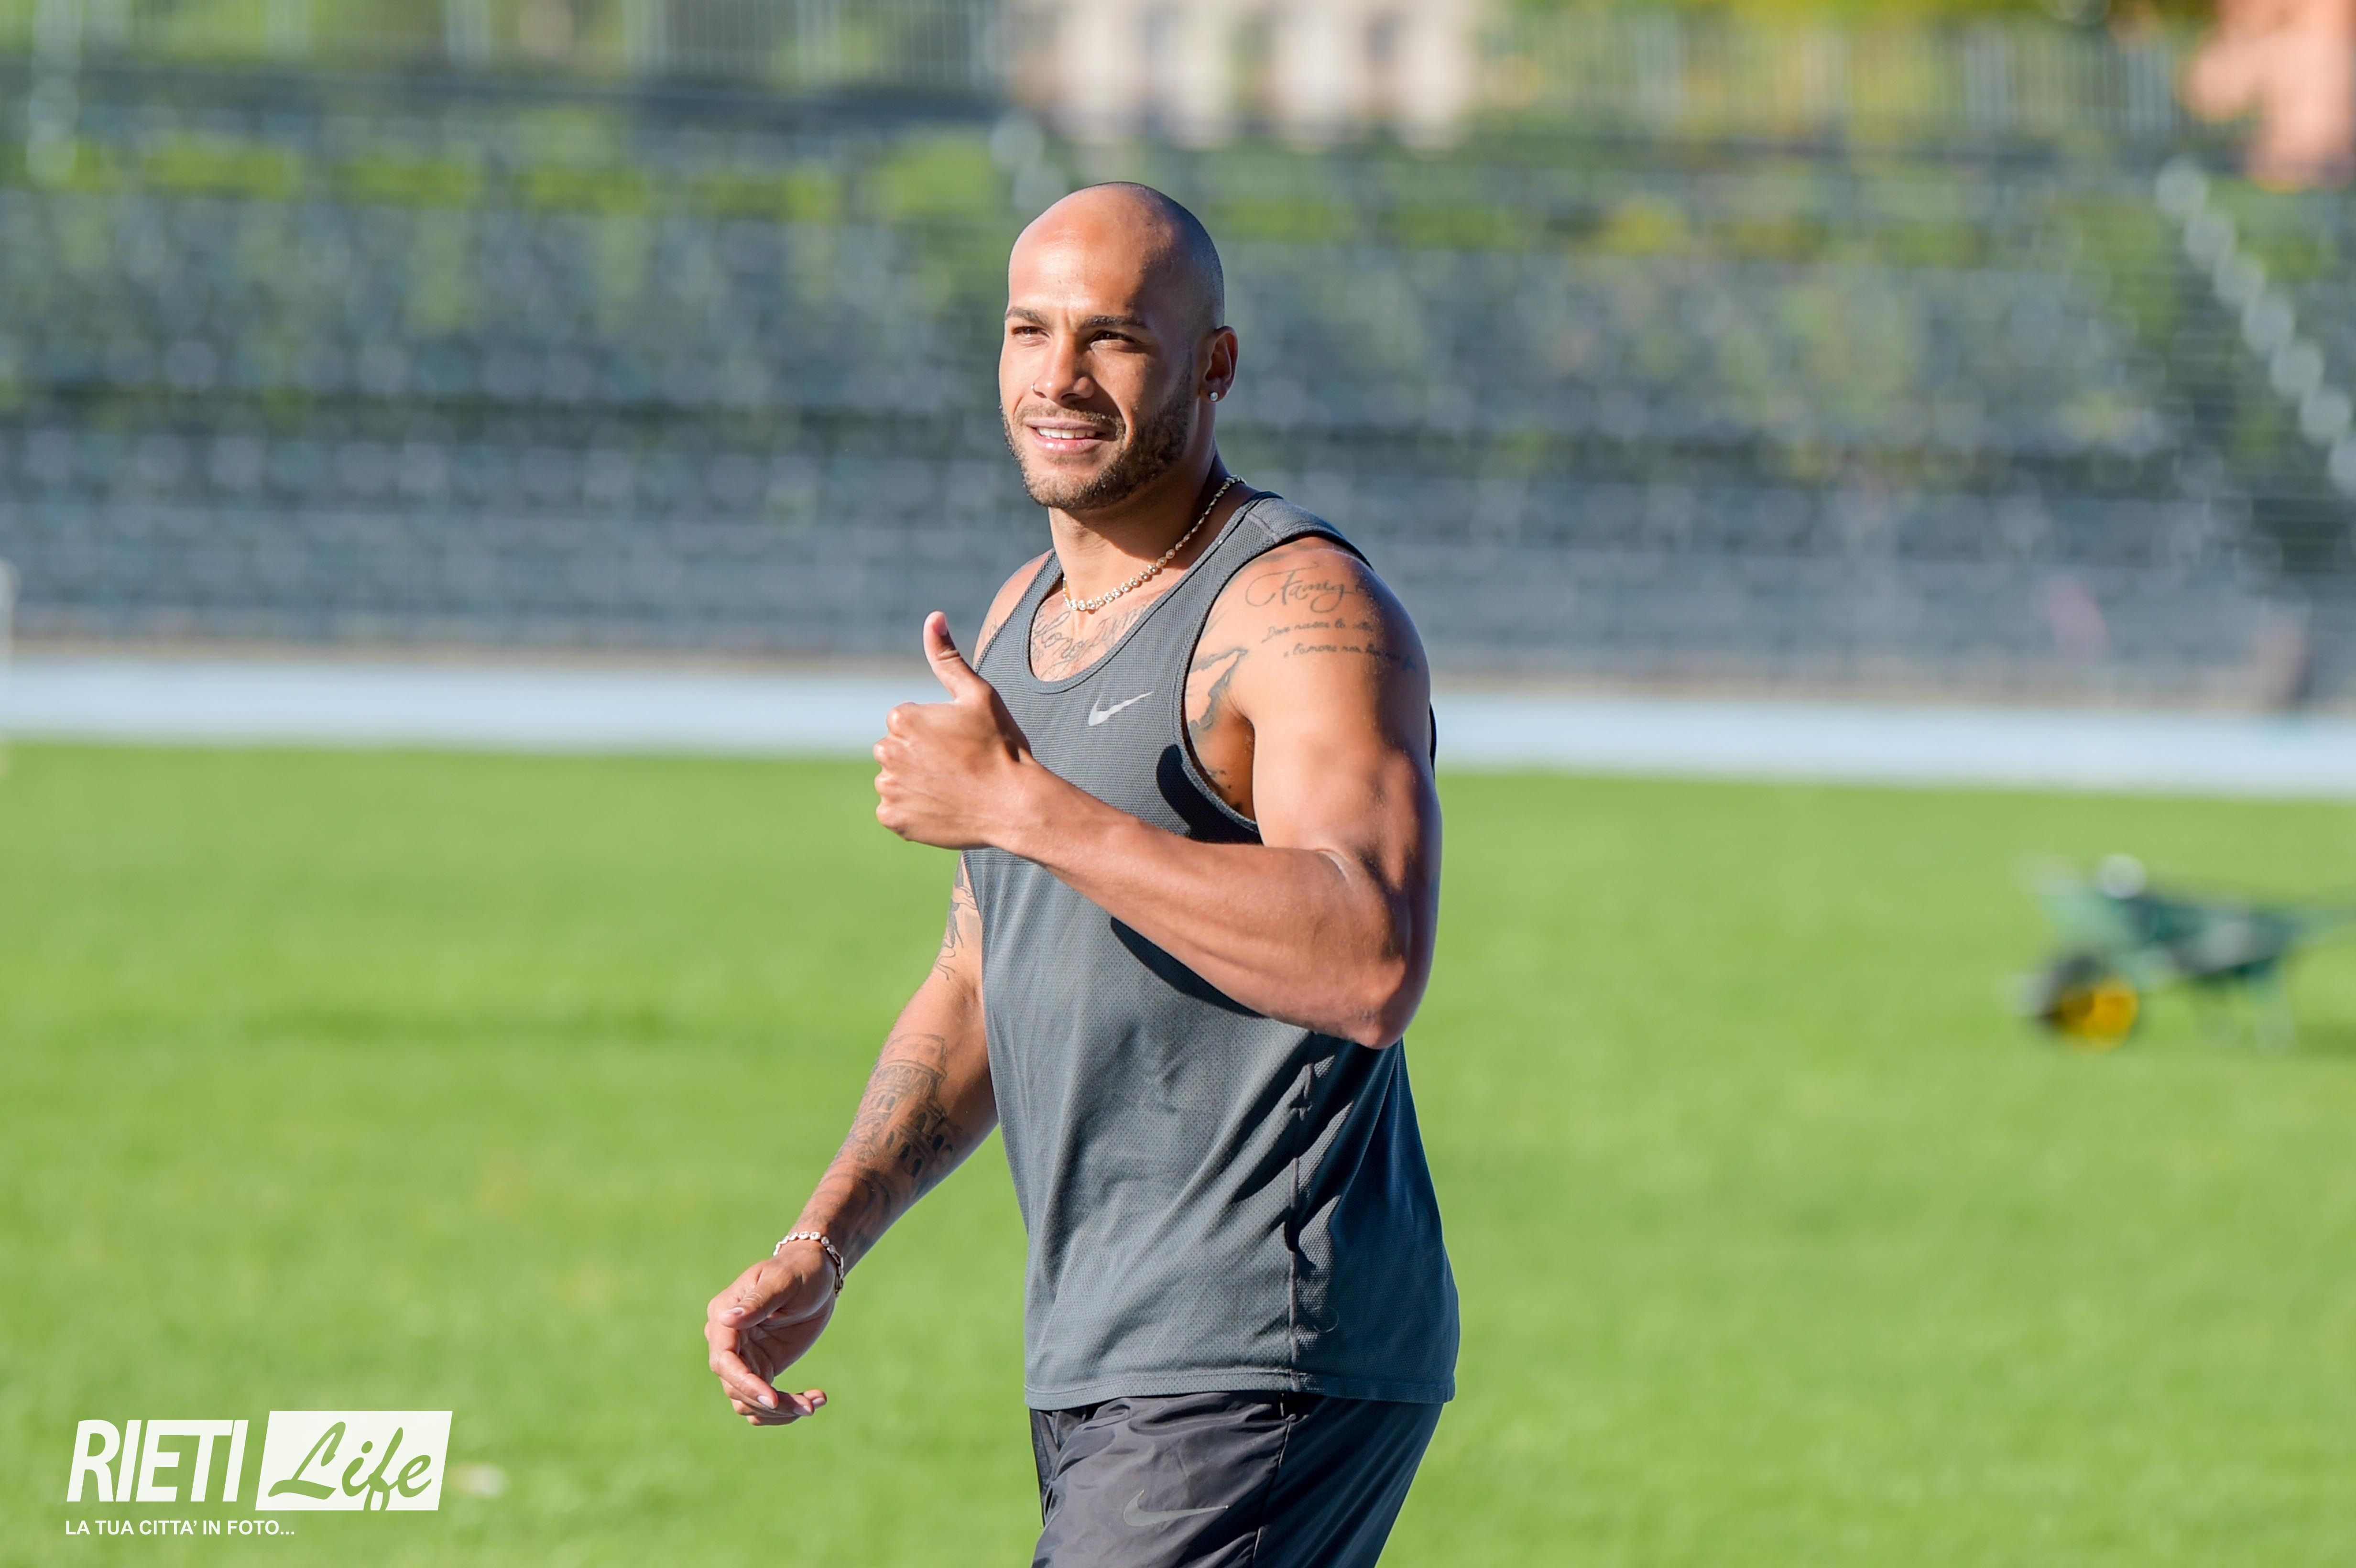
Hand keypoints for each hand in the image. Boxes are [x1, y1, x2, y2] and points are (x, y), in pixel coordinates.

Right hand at [704, 1244, 837, 1426]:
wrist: (818, 1275)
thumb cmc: (799, 1271)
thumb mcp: (783, 1282)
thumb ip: (757, 1301)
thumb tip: (726, 1319)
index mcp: (723, 1316)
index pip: (723, 1361)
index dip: (745, 1384)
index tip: (772, 1399)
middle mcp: (727, 1341)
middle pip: (735, 1388)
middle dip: (768, 1403)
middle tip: (807, 1407)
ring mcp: (743, 1358)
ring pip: (747, 1402)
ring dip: (778, 1412)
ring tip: (813, 1405)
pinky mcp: (761, 1369)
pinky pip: (762, 1401)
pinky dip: (784, 1410)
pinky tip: (812, 1401)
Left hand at [875, 612, 1040, 849]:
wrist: (1014, 804)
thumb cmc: (1001, 746)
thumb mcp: (978, 695)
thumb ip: (947, 657)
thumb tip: (933, 616)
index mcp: (902, 719)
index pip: (907, 723)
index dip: (936, 733)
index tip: (961, 744)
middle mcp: (887, 752)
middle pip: (898, 751)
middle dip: (920, 756)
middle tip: (958, 767)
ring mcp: (889, 789)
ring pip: (896, 780)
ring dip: (916, 783)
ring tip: (951, 788)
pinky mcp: (894, 819)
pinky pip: (895, 811)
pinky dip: (913, 811)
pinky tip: (942, 807)